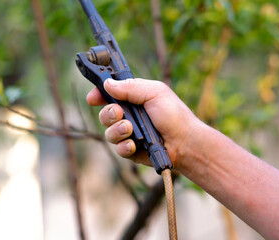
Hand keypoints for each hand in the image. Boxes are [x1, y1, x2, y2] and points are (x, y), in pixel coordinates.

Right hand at [86, 78, 200, 167]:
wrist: (185, 142)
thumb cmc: (174, 115)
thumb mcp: (154, 92)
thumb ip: (130, 87)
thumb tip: (107, 83)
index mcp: (133, 98)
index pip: (109, 94)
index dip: (99, 94)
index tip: (93, 98)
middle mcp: (129, 115)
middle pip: (104, 114)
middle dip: (108, 113)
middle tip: (119, 113)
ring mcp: (128, 134)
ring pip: (108, 132)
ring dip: (117, 130)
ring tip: (130, 130)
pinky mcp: (130, 150)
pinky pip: (118, 148)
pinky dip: (124, 146)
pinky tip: (134, 145)